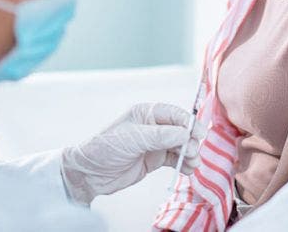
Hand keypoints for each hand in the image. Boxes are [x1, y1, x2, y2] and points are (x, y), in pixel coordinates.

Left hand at [60, 102, 205, 203]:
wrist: (89, 174)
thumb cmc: (105, 148)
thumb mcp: (133, 138)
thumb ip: (161, 136)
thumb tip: (186, 134)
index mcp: (146, 113)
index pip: (174, 114)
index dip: (188, 123)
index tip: (198, 134)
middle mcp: (153, 127)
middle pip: (180, 130)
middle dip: (190, 141)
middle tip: (192, 152)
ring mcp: (154, 144)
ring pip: (180, 146)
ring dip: (189, 154)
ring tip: (192, 164)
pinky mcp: (154, 159)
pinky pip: (174, 159)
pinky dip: (183, 164)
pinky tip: (187, 169)